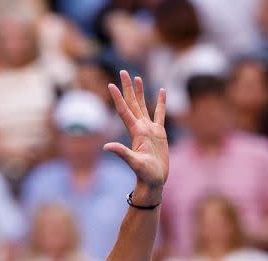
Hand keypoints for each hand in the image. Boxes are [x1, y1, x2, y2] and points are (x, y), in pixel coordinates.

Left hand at [105, 71, 168, 188]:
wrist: (153, 181)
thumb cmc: (145, 174)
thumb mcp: (134, 163)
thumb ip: (122, 153)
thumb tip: (106, 146)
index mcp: (135, 131)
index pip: (124, 111)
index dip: (117, 98)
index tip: (111, 84)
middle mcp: (140, 127)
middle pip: (132, 103)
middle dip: (127, 88)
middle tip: (123, 71)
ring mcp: (149, 129)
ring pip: (143, 105)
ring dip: (139, 92)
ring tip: (136, 77)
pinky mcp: (159, 133)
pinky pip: (160, 114)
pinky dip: (161, 102)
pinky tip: (162, 91)